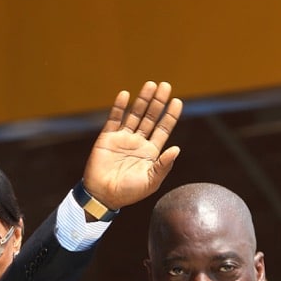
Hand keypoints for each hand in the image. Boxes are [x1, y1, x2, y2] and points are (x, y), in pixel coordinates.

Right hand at [82, 81, 182, 209]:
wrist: (103, 195)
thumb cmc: (128, 192)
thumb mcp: (150, 181)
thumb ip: (163, 165)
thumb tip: (177, 148)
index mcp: (151, 152)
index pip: (163, 129)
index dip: (170, 115)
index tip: (177, 101)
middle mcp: (138, 142)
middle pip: (151, 117)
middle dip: (158, 102)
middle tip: (165, 86)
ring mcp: (123, 138)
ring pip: (135, 114)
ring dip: (143, 100)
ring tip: (151, 84)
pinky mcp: (107, 137)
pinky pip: (114, 119)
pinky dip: (119, 107)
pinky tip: (126, 95)